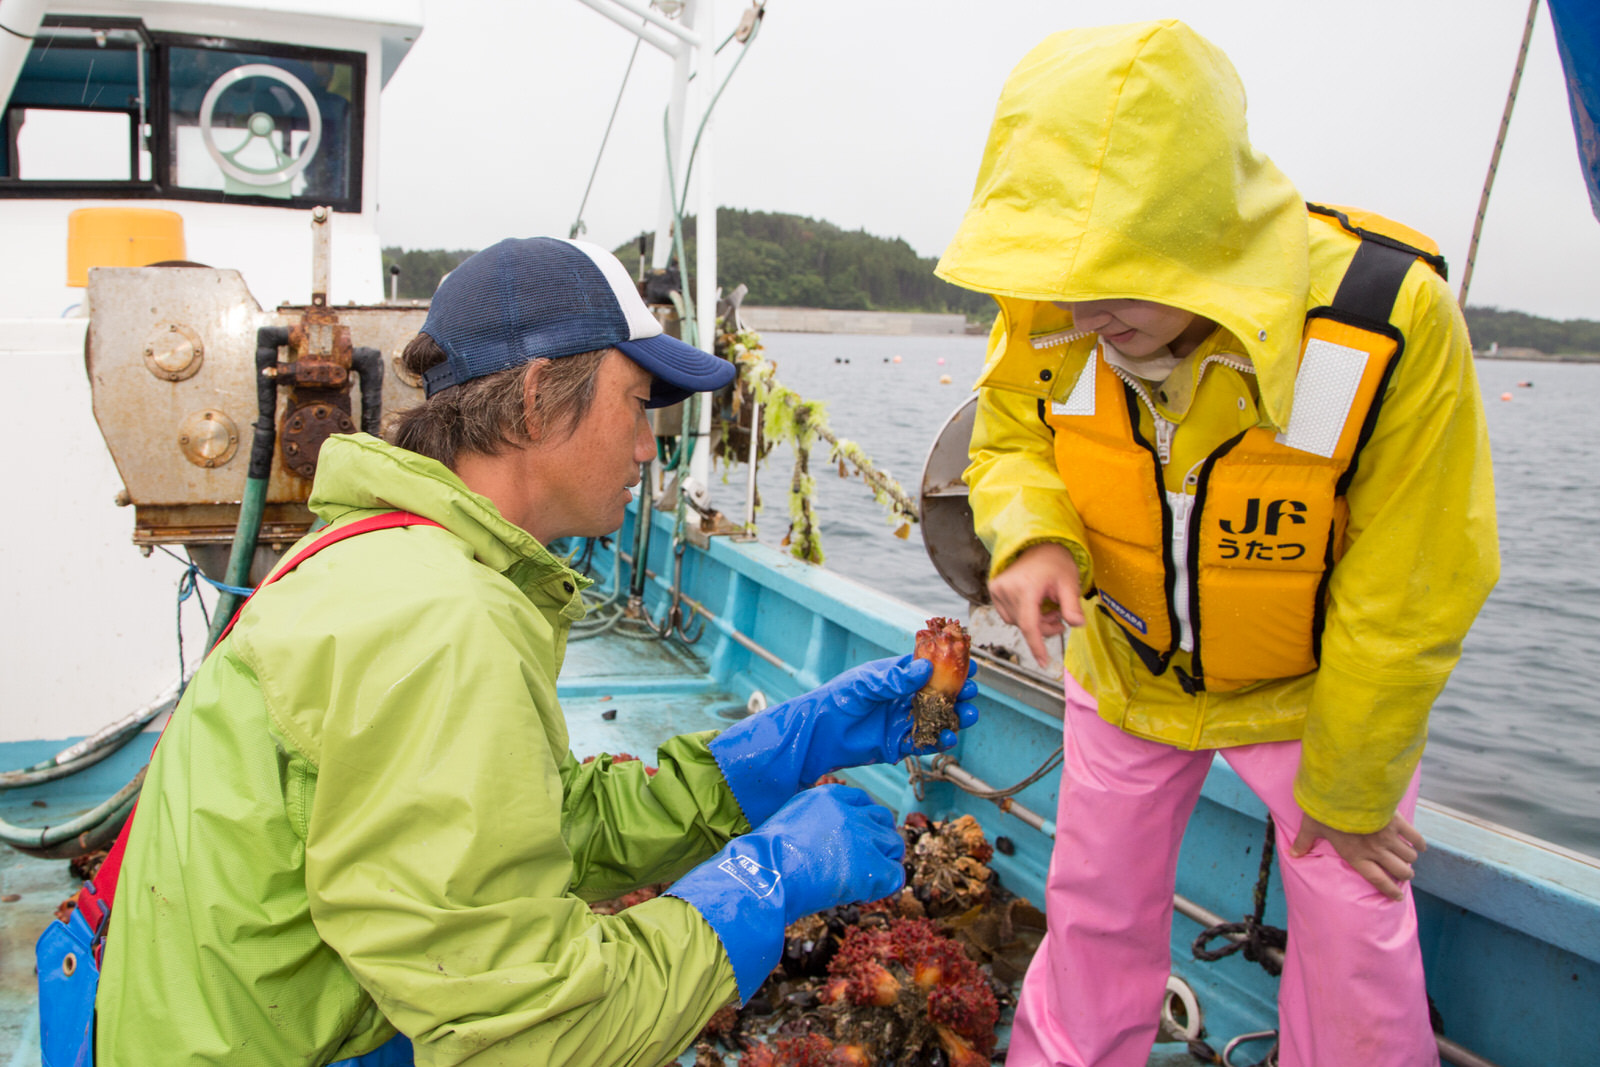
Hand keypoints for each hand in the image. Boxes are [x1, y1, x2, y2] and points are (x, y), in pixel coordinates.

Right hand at [667, 785, 905, 1000]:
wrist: (765, 875)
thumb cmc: (766, 856)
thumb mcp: (792, 819)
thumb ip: (816, 820)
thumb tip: (828, 841)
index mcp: (830, 796)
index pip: (863, 801)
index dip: (865, 820)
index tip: (860, 836)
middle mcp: (851, 813)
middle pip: (883, 819)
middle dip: (880, 838)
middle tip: (869, 859)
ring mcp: (863, 838)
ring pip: (894, 845)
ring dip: (885, 861)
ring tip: (867, 880)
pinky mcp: (871, 866)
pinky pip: (895, 875)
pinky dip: (885, 886)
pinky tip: (865, 895)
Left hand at [710, 655, 979, 825]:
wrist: (819, 733)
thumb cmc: (838, 699)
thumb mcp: (866, 683)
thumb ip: (894, 679)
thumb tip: (924, 669)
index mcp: (898, 676)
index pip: (930, 668)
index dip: (951, 666)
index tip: (970, 664)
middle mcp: (904, 698)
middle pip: (940, 694)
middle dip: (959, 693)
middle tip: (970, 691)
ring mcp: (903, 721)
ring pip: (938, 719)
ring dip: (955, 717)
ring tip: (967, 715)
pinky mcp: (899, 744)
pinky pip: (925, 742)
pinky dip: (939, 740)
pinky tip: (948, 737)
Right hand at [987, 542, 1083, 668]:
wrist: (1037, 543)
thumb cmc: (1054, 562)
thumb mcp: (1069, 582)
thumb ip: (1072, 606)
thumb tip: (1077, 625)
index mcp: (1025, 587)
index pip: (1029, 624)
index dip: (1037, 646)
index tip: (1044, 662)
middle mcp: (1006, 588)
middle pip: (1025, 625)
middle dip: (1044, 629)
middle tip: (1060, 620)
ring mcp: (997, 589)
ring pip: (1016, 622)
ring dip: (1034, 622)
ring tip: (1049, 610)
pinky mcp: (994, 590)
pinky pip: (1009, 614)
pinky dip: (1023, 616)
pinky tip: (1035, 606)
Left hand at [1289, 811, 1426, 900]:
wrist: (1342, 790)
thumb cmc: (1324, 810)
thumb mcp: (1310, 826)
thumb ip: (1304, 843)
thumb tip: (1293, 854)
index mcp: (1356, 856)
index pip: (1378, 881)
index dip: (1390, 891)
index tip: (1398, 896)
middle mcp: (1375, 851)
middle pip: (1399, 871)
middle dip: (1405, 874)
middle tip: (1405, 873)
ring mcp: (1388, 838)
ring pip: (1408, 856)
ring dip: (1410, 859)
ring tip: (1409, 859)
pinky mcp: (1397, 822)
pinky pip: (1415, 838)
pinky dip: (1420, 843)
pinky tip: (1420, 846)